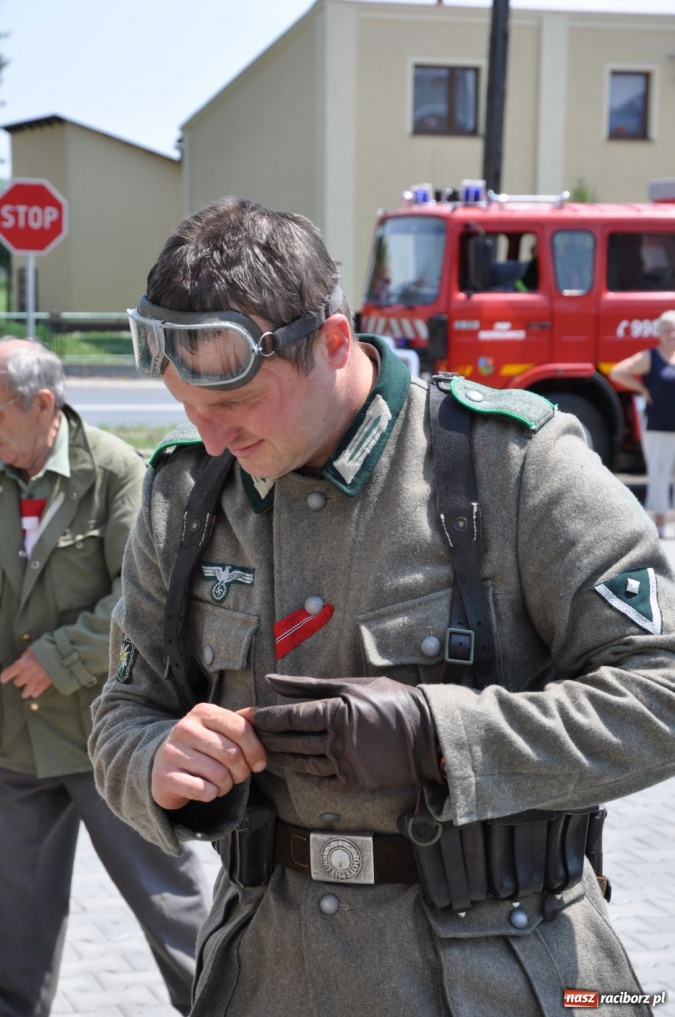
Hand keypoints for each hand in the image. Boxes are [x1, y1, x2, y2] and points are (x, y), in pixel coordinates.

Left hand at [0, 648, 52, 698]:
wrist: (60, 656)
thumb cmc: (46, 649)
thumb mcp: (32, 648)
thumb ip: (26, 656)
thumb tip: (24, 659)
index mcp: (21, 664)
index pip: (8, 673)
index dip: (5, 676)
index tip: (3, 679)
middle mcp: (25, 675)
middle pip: (17, 683)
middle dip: (19, 681)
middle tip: (23, 679)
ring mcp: (34, 682)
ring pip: (25, 692)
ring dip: (25, 691)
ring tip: (26, 692)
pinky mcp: (42, 686)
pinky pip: (35, 693)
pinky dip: (35, 693)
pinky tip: (35, 692)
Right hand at [151, 702, 266, 809]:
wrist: (163, 765)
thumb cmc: (201, 747)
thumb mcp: (219, 728)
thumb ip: (242, 722)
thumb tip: (263, 717)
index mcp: (203, 712)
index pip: (240, 729)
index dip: (256, 750)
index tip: (259, 764)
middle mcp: (186, 728)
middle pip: (232, 754)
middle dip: (242, 771)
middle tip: (238, 776)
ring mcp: (173, 752)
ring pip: (219, 774)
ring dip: (227, 785)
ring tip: (221, 782)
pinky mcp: (165, 776)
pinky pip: (203, 790)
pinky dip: (212, 794)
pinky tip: (207, 790)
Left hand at [250, 674, 441, 792]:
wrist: (429, 735)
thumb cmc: (393, 702)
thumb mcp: (352, 685)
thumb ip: (309, 685)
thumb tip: (273, 680)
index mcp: (338, 712)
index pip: (292, 717)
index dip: (267, 718)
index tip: (250, 716)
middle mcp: (340, 740)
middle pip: (293, 741)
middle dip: (267, 737)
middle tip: (248, 734)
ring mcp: (347, 764)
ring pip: (303, 763)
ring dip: (280, 757)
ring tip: (264, 751)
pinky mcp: (355, 783)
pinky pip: (320, 781)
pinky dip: (303, 775)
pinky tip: (292, 768)